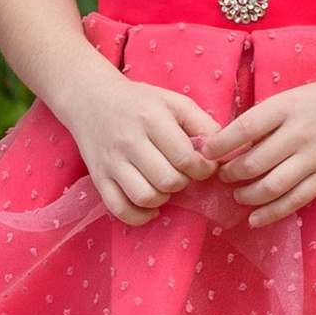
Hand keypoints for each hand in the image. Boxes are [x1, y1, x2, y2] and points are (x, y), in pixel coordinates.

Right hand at [65, 69, 218, 227]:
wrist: (90, 99)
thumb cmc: (140, 102)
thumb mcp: (175, 103)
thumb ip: (204, 125)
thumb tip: (224, 154)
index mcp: (151, 119)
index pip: (186, 159)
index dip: (204, 169)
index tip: (203, 166)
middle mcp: (129, 141)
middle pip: (168, 181)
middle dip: (184, 182)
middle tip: (182, 173)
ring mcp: (111, 162)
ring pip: (145, 197)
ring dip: (163, 198)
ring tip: (165, 186)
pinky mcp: (98, 177)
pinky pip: (119, 209)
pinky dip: (139, 215)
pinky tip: (150, 206)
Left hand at [202, 76, 315, 226]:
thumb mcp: (290, 99)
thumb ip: (262, 120)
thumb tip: (223, 144)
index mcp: (286, 108)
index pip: (243, 129)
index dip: (219, 146)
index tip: (205, 154)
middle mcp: (300, 133)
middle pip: (253, 163)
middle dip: (230, 175)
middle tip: (222, 177)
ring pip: (271, 186)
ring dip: (246, 196)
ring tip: (237, 195)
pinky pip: (295, 200)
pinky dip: (271, 213)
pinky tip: (255, 218)